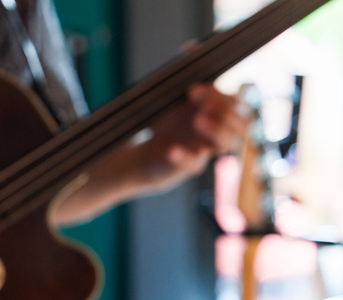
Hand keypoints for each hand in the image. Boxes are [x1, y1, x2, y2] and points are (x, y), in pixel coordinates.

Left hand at [52, 83, 248, 225]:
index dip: (222, 97)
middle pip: (241, 126)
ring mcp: (204, 152)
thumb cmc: (166, 124)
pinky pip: (194, 166)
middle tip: (201, 105)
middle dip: (225, 112)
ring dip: (215, 131)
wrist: (145, 154)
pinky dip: (184, 157)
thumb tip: (192, 46)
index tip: (195, 89)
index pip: (238, 107)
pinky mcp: (186, 168)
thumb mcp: (174, 97)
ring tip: (197, 120)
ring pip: (226, 146)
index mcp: (218, 116)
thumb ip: (186, 73)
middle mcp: (217, 134)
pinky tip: (172, 148)